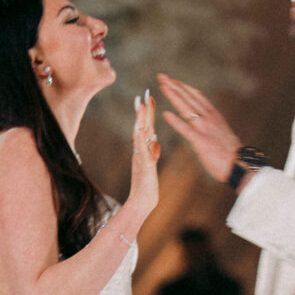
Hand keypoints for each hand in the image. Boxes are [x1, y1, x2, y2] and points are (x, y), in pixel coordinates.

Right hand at [129, 91, 160, 220]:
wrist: (142, 201)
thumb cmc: (147, 184)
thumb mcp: (151, 165)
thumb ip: (152, 153)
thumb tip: (155, 143)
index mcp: (144, 148)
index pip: (147, 126)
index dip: (149, 112)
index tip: (150, 97)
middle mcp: (140, 150)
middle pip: (142, 126)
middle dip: (144, 109)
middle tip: (145, 93)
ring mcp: (140, 156)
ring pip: (139, 134)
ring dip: (140, 119)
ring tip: (141, 104)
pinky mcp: (142, 164)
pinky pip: (141, 149)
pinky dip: (140, 138)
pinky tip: (140, 128)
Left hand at [157, 74, 241, 183]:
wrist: (239, 164)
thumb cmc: (231, 152)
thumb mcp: (221, 131)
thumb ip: (211, 123)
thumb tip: (203, 119)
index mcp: (214, 114)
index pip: (196, 95)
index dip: (183, 86)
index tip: (172, 80)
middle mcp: (209, 117)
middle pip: (189, 97)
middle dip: (174, 86)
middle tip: (162, 76)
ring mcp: (205, 128)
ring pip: (186, 108)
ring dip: (173, 96)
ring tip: (162, 86)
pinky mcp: (201, 141)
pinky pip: (186, 129)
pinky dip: (175, 121)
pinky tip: (165, 113)